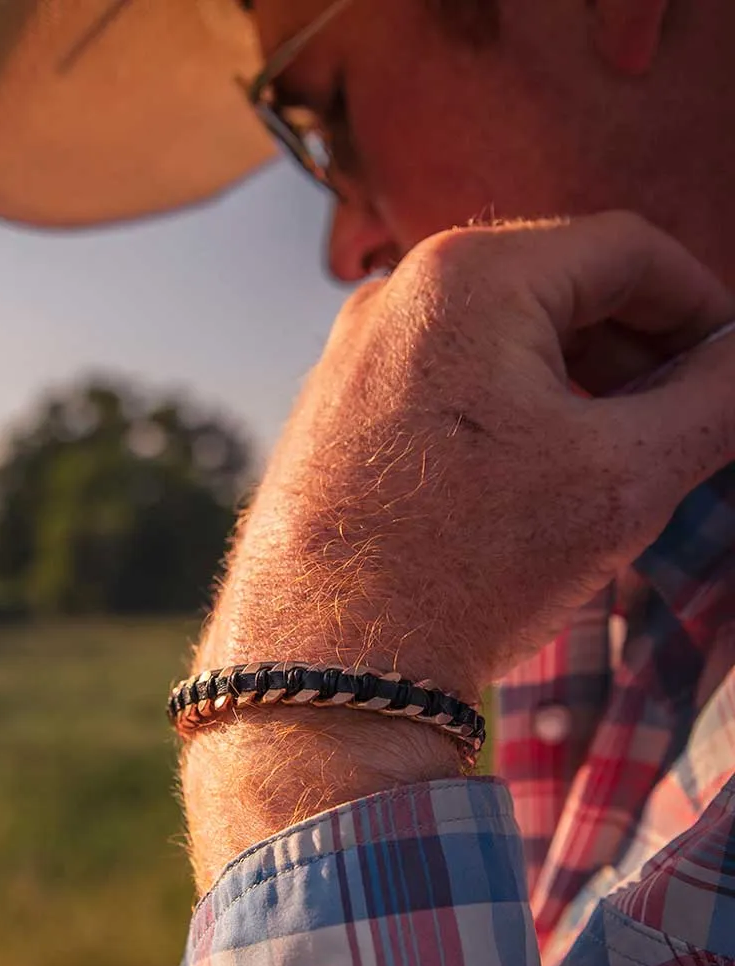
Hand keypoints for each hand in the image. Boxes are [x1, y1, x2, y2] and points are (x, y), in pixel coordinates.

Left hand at [183, 212, 734, 890]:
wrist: (327, 658)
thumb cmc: (467, 564)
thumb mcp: (623, 475)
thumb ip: (716, 397)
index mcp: (468, 276)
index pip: (626, 250)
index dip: (700, 306)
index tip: (726, 370)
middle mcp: (395, 292)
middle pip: (557, 286)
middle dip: (633, 348)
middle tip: (675, 423)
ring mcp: (355, 348)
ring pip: (498, 334)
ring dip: (571, 380)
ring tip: (603, 457)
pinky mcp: (334, 401)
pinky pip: (443, 374)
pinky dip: (504, 404)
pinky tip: (524, 471)